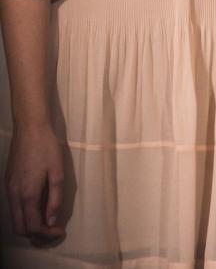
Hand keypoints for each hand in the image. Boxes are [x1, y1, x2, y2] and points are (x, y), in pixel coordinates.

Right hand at [5, 122, 65, 241]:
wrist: (30, 127)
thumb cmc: (47, 147)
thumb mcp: (58, 172)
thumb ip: (55, 198)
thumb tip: (52, 221)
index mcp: (27, 194)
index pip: (33, 227)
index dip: (47, 234)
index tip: (61, 230)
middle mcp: (14, 195)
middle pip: (20, 229)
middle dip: (36, 235)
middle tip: (53, 231)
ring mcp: (9, 189)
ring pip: (15, 219)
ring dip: (29, 226)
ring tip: (47, 221)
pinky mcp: (8, 182)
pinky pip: (14, 207)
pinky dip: (25, 214)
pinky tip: (38, 207)